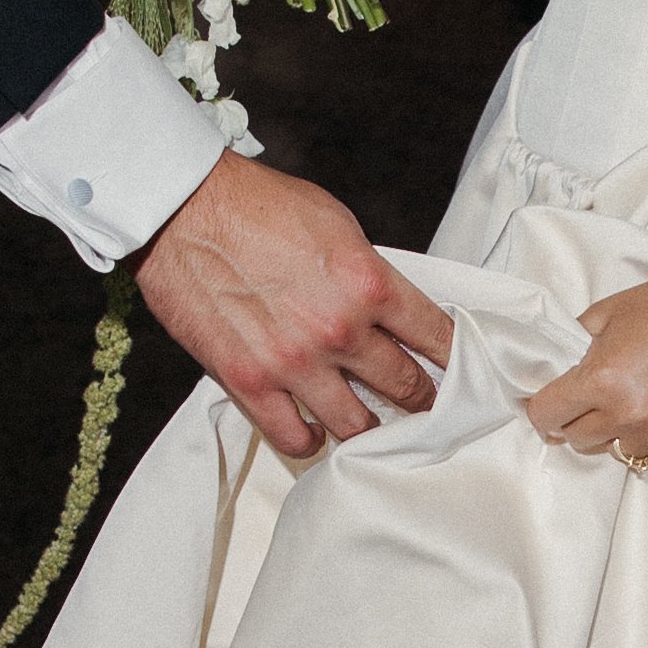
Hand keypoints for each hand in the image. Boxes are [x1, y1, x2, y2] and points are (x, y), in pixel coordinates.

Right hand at [130, 151, 450, 458]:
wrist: (182, 208)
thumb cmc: (255, 206)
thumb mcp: (336, 225)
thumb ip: (369, 275)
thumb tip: (394, 312)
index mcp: (369, 282)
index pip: (439, 338)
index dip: (459, 362)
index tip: (464, 375)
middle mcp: (339, 329)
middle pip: (409, 389)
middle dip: (423, 401)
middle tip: (425, 407)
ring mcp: (295, 363)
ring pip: (358, 427)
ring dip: (370, 428)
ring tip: (371, 424)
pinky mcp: (251, 383)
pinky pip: (296, 439)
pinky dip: (311, 440)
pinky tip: (315, 429)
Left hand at [523, 265, 647, 465]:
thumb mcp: (612, 310)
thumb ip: (578, 341)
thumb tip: (558, 363)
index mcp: (601, 381)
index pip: (546, 416)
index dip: (542, 408)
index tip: (549, 404)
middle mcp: (628, 416)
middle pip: (577, 439)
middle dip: (579, 419)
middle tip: (597, 397)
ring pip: (619, 449)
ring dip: (620, 431)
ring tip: (641, 398)